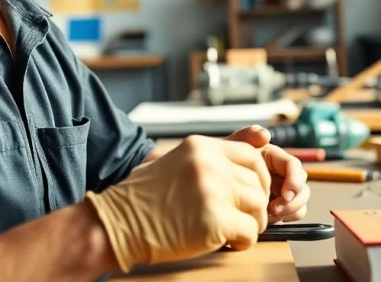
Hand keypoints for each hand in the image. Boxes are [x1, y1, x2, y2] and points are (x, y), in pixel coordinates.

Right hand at [84, 135, 271, 272]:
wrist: (117, 223)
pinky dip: (242, 242)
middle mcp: (209, 163)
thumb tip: (263, 137)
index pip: (251, 155)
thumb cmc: (144, 198)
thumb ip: (215, 156)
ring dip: (250, 223)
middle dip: (254, 204)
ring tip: (230, 230)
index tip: (250, 194)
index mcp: (201, 146)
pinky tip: (225, 242)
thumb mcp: (179, 162)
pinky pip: (250, 232)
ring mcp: (213, 190)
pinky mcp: (215, 220)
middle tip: (239, 217)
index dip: (257, 178)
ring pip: (258, 207)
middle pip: (257, 183)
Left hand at [225, 126, 308, 222]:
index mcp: (274, 157)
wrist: (213, 181)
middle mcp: (282, 174)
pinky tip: (265, 219)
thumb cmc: (222, 160)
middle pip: (302, 187)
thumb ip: (247, 136)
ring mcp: (281, 191)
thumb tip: (265, 135)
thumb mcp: (231, 145)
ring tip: (267, 216)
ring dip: (288, 211)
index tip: (284, 195)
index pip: (294, 166)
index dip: (294, 181)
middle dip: (292, 202)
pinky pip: (291, 215)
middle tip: (274, 211)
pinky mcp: (279, 206)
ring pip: (300, 203)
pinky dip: (283, 219)